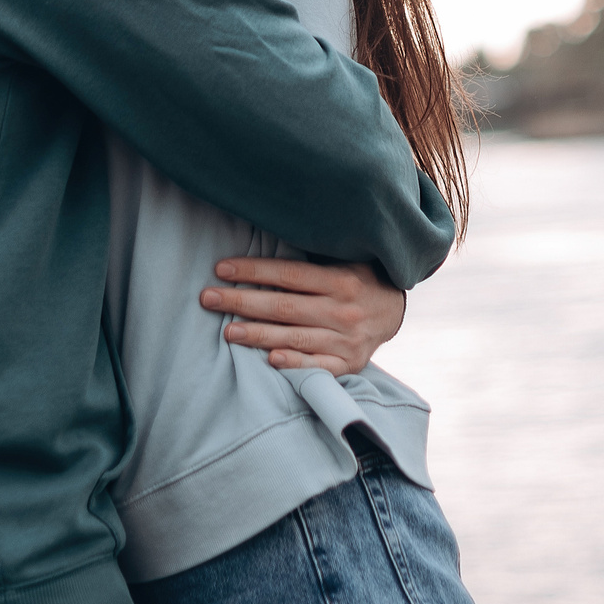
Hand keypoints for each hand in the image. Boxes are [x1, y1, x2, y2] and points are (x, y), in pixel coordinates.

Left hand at [200, 257, 405, 376]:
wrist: (395, 312)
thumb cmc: (359, 279)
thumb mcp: (345, 260)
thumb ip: (312, 257)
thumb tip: (266, 237)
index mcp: (341, 279)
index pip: (289, 275)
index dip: (254, 271)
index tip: (222, 268)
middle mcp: (344, 310)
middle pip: (284, 307)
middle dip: (242, 302)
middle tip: (208, 298)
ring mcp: (347, 340)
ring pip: (295, 337)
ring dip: (257, 335)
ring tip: (227, 331)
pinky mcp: (349, 364)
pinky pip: (318, 366)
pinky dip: (294, 363)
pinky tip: (269, 360)